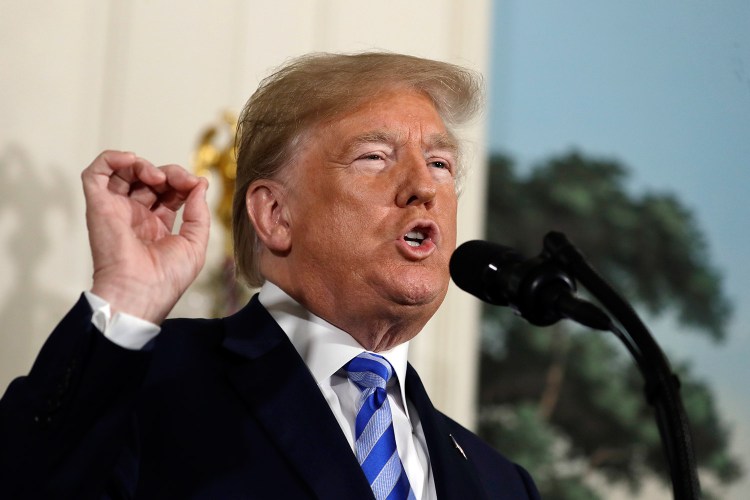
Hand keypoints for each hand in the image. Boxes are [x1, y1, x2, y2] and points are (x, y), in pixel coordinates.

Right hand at [84, 150, 209, 323]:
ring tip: (158, 177)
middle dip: (169, 173)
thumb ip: (199, 212)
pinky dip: (112, 159)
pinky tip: (132, 161)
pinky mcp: (98, 205)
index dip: (183, 182)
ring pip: (124, 172)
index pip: (169, 193)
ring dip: (144, 165)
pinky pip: (95, 173)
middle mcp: (135, 216)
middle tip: (180, 180)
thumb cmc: (166, 278)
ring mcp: (116, 210)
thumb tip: (200, 184)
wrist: (140, 292)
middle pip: (150, 180)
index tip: (196, 184)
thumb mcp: (195, 243)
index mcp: (157, 226)